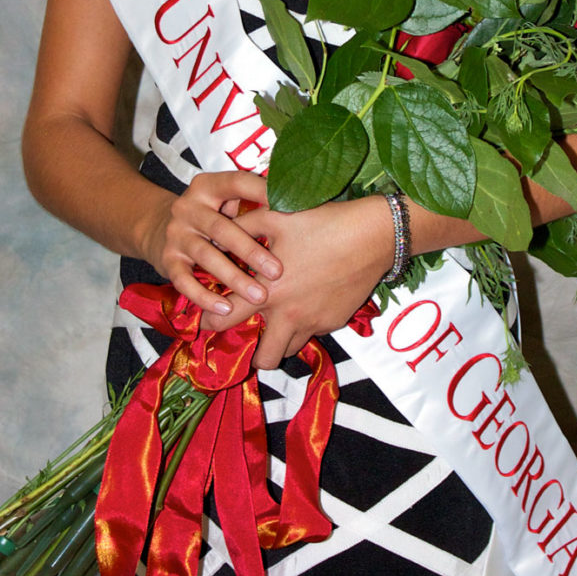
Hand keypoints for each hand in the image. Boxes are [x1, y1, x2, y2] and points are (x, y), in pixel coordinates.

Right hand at [140, 172, 281, 315]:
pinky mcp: (167, 259)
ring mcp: (176, 234)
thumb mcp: (223, 198)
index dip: (261, 192)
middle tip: (277, 272)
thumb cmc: (209, 215)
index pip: (236, 183)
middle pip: (221, 228)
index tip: (288, 208)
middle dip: (251, 252)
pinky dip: (205, 296)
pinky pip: (185, 281)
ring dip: (234, 278)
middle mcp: (187, 207)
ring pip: (206, 257)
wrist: (158, 227)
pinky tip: (226, 308)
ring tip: (258, 296)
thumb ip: (250, 198)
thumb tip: (297, 203)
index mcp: (206, 186)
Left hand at [200, 196, 394, 371]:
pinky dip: (304, 325)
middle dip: (252, 355)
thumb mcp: (275, 217)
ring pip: (290, 349)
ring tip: (278, 320)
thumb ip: (241, 228)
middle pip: (264, 358)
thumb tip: (217, 235)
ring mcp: (315, 322)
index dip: (208, 324)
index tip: (203, 324)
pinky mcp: (335, 322)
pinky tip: (307, 301)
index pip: (227, 319)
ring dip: (280, 341)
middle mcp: (290, 315)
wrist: (373, 236)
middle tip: (249, 338)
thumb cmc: (321, 223)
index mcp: (268, 291)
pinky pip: (313, 332)